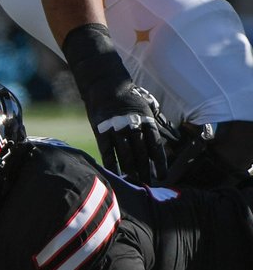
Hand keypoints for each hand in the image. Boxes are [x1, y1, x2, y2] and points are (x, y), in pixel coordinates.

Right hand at [62, 24, 167, 183]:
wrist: (105, 86)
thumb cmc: (129, 99)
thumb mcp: (147, 108)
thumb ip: (154, 125)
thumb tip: (168, 141)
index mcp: (146, 121)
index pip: (156, 146)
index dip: (160, 162)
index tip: (163, 175)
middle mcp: (132, 126)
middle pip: (141, 153)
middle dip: (145, 169)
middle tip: (148, 183)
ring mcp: (116, 129)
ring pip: (125, 154)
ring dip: (130, 169)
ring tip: (134, 180)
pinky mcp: (101, 130)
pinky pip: (107, 150)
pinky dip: (111, 163)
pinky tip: (115, 173)